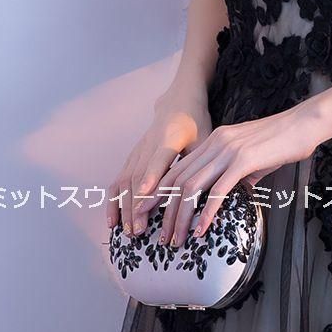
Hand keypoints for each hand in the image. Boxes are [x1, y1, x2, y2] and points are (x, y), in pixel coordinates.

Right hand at [106, 87, 211, 235]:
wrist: (178, 100)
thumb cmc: (196, 121)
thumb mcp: (205, 136)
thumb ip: (205, 161)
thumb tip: (218, 191)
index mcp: (171, 137)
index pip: (159, 159)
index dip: (152, 177)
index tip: (145, 196)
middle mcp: (150, 143)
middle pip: (139, 176)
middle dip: (136, 205)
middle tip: (138, 231)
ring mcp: (138, 149)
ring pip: (126, 180)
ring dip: (124, 207)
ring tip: (128, 232)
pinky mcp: (132, 155)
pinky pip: (119, 179)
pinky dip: (114, 200)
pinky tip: (113, 221)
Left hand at [146, 101, 321, 246]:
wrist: (305, 123)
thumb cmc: (283, 140)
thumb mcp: (253, 156)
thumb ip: (239, 172)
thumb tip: (235, 191)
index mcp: (216, 139)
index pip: (179, 167)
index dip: (160, 191)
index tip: (150, 212)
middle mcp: (217, 143)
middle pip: (179, 179)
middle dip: (164, 210)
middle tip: (159, 235)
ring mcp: (229, 151)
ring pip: (193, 187)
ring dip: (181, 217)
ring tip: (177, 239)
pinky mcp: (244, 160)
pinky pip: (218, 190)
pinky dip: (206, 213)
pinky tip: (202, 229)